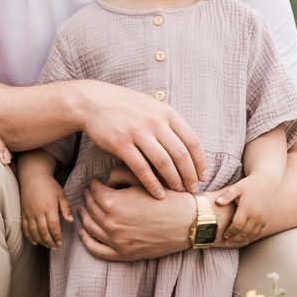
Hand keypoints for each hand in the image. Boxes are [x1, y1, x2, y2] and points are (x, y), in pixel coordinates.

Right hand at [19, 166, 68, 249]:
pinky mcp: (23, 213)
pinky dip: (29, 236)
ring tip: (47, 246)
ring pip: (34, 231)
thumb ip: (66, 208)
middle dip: (50, 241)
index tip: (60, 242)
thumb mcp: (61, 195)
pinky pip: (25, 228)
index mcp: (49, 208)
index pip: (53, 226)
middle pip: (43, 231)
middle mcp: (38, 212)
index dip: (57, 236)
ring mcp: (29, 213)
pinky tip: (34, 241)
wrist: (33, 177)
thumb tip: (70, 221)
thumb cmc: (49, 185)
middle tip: (55, 247)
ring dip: (41, 241)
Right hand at [74, 81, 206, 199]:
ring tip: (178, 192)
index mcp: (166, 112)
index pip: (192, 140)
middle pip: (180, 154)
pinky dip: (152, 184)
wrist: (93, 101)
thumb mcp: (152, 106)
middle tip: (192, 189)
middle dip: (189, 175)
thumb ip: (169, 122)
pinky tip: (158, 194)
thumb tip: (188, 143)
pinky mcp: (121, 144)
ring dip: (173, 181)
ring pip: (164, 163)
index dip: (200, 161)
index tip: (202, 176)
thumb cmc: (125, 106)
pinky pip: (141, 168)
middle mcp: (155, 122)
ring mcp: (138, 132)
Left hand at [76, 170, 198, 261]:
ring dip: (85, 216)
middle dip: (89, 197)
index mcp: (114, 202)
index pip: (94, 190)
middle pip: (90, 207)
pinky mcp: (124, 254)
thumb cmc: (169, 198)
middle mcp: (111, 223)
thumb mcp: (145, 180)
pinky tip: (85, 233)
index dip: (94, 184)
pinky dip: (87, 241)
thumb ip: (121, 175)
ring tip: (86, 208)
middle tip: (90, 192)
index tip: (96, 181)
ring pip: (90, 227)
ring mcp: (117, 241)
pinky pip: (96, 250)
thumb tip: (106, 179)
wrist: (189, 222)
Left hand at [208, 170, 278, 244]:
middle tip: (226, 243)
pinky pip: (259, 233)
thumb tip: (218, 202)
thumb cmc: (249, 184)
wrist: (267, 182)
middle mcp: (257, 215)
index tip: (224, 236)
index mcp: (248, 208)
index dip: (230, 232)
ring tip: (234, 243)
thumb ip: (227, 195)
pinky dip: (251, 238)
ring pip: (252, 235)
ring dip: (243, 241)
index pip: (238, 225)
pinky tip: (244, 240)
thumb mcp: (237, 187)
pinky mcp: (267, 220)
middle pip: (245, 232)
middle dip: (235, 239)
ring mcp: (263, 219)